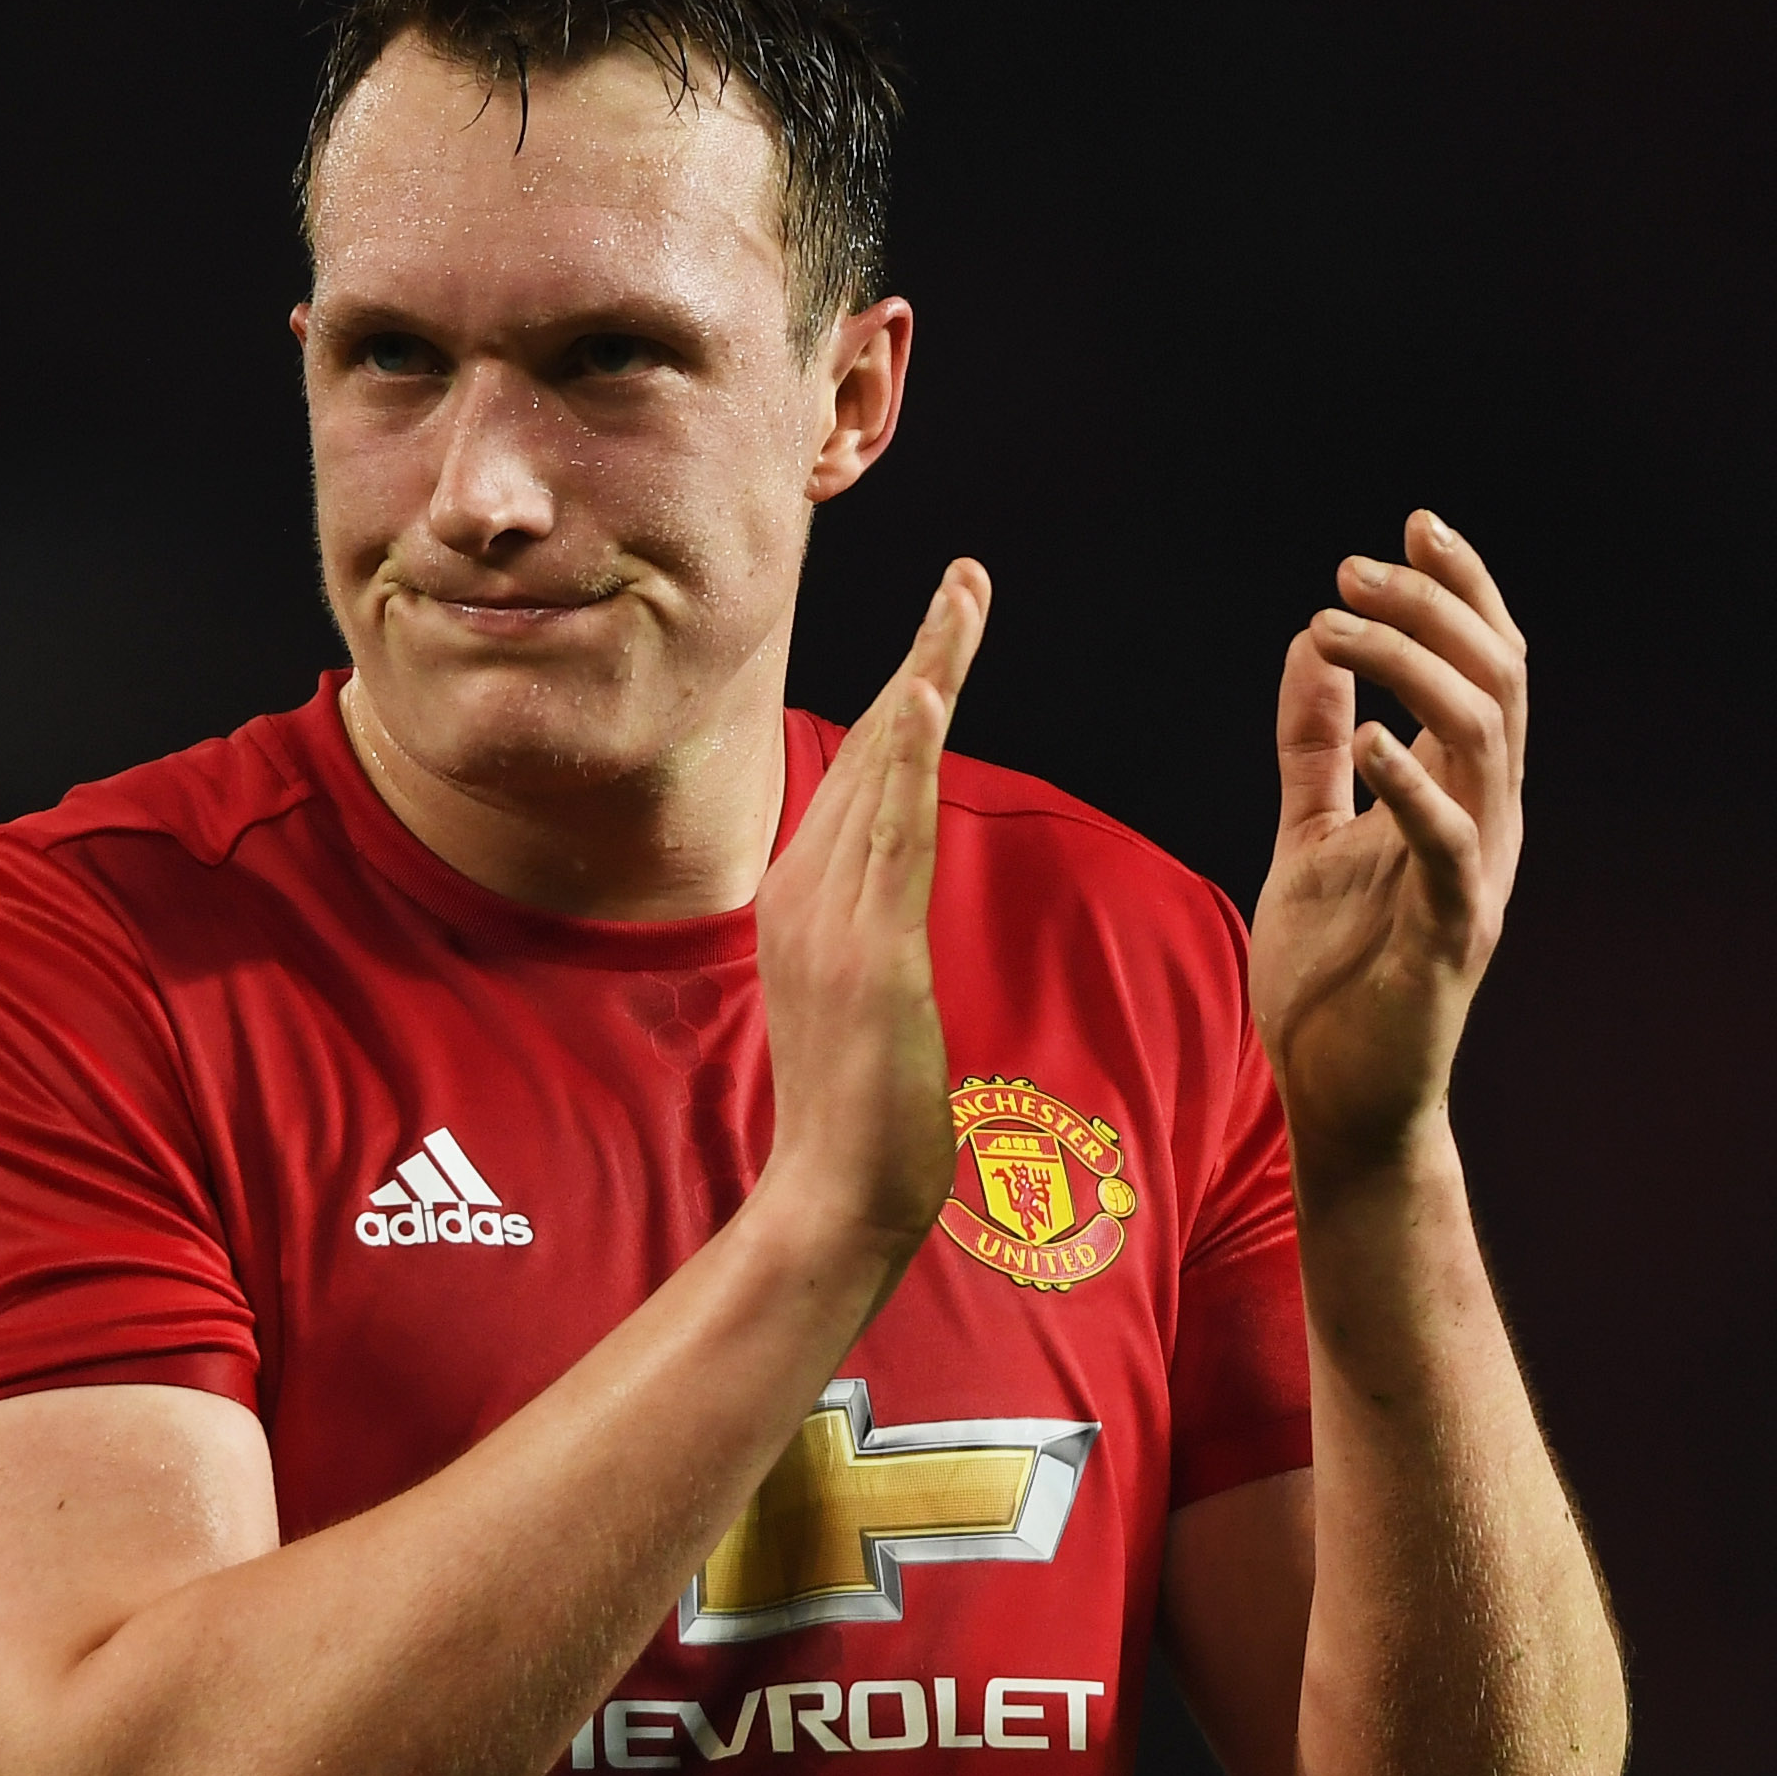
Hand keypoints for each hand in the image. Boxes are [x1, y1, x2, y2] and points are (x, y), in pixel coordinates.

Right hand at [756, 559, 991, 1245]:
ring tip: (963, 598)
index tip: (941, 632)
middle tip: (970, 576)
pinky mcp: (866, 949)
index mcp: (807, 898)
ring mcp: (830, 915)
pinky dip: (904, 754)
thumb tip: (886, 919)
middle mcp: (806, 888)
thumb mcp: (862, 1006)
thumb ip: (869, 946)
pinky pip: (890, 832)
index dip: (902, 697)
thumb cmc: (857, 1120)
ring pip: (883, 769)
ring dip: (924, 675)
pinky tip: (924, 691)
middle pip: (872, 748)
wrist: (831, 1199)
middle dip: (924, 656)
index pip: (864, 776)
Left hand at [1254, 513, 1525, 1181]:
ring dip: (1414, 668)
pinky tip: (1368, 737)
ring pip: (1485, 739)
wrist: (1338, 1100)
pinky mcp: (1450, 935)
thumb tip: (1309, 647)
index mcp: (1460, 795)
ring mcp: (1476, 878)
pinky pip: (1452, 844)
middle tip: (1349, 568)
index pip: (1487, 665)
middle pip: (1498, 679)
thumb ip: (1312, 746)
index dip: (1462, 589)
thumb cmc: (1331, 976)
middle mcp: (1487, 823)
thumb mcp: (1309, 834)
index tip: (1411, 523)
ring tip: (1338, 628)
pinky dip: (1415, 783)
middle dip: (1433, 606)